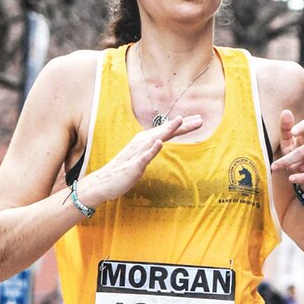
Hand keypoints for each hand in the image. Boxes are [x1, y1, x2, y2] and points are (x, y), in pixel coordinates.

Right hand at [80, 115, 202, 206]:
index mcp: (144, 142)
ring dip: (168, 130)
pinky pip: (143, 157)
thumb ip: (149, 151)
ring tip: (181, 121)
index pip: (166, 132)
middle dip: (182, 125)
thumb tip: (158, 142)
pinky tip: (160, 143)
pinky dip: (151, 150)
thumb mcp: (139, 159)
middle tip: (200, 120)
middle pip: (164, 132)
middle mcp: (141, 144)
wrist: (102, 183)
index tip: (197, 120)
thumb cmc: (121, 172)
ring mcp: (137, 154)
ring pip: (155, 139)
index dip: (182, 126)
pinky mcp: (132, 166)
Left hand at [271, 115, 303, 199]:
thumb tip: (286, 111)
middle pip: (303, 151)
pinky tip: (292, 179)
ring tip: (291, 172)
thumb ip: (285, 131)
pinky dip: (301, 178)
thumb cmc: (296, 161)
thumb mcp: (288, 146)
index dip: (301, 128)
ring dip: (296, 170)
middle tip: (274, 167)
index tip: (293, 133)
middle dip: (287, 160)